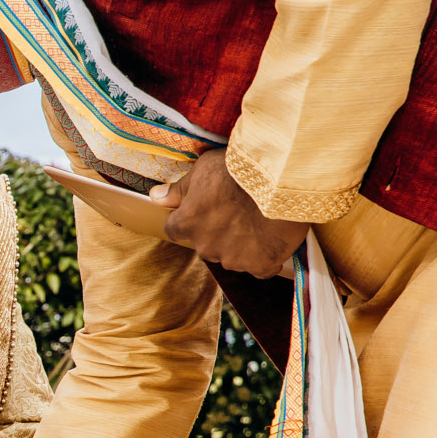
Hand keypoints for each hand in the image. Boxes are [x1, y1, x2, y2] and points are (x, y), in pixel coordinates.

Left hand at [152, 147, 306, 277]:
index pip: (175, 229)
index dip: (190, 219)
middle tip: (238, 212)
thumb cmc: (238, 169)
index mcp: (187, 223)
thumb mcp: (203, 170)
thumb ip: (178, 189)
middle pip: (206, 244)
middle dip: (217, 232)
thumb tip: (155, 198)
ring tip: (260, 222)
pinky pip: (259, 268)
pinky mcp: (261, 264)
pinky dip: (264, 258)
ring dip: (241, 245)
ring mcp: (233, 258)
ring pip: (232, 256)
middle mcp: (206, 246)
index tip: (204, 211)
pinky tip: (273, 241)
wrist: (281, 180)